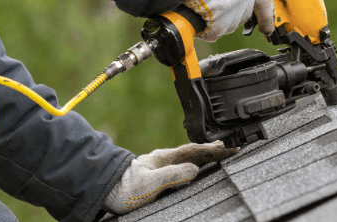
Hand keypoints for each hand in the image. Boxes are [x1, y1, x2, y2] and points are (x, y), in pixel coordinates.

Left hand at [102, 141, 237, 213]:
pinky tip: (198, 166)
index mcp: (165, 158)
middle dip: (215, 149)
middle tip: (233, 146)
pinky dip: (196, 162)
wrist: (104, 190)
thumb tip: (195, 169)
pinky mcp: (158, 173)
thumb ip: (172, 175)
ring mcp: (161, 165)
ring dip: (206, 155)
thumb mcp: (150, 183)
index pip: (196, 151)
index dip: (215, 150)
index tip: (231, 148)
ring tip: (221, 153)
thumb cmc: (123, 189)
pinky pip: (183, 164)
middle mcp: (164, 159)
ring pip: (190, 156)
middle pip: (195, 151)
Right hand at [184, 0, 274, 41]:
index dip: (266, 15)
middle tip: (211, 7)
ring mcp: (235, 6)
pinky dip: (204, 29)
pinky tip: (195, 15)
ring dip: (213, 21)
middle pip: (242, 15)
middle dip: (228, 15)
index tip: (268, 28)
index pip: (264, 0)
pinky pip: (214, 32)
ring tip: (198, 4)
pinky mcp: (221, 19)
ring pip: (228, 25)